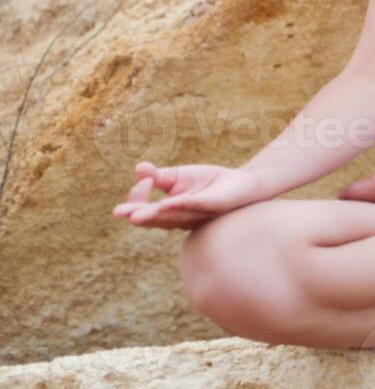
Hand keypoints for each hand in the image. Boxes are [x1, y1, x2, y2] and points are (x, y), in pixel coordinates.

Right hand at [112, 160, 270, 230]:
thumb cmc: (208, 183)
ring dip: (153, 214)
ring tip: (137, 214)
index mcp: (167, 211)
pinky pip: (193, 206)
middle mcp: (178, 217)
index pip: (141, 208)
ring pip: (170, 216)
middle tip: (119, 212)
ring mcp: (194, 214)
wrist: (241, 183)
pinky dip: (179, 204)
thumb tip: (138, 168)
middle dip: (135, 214)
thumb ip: (157, 176)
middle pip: (151, 219)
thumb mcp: (178, 176)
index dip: (136, 195)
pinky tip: (166, 203)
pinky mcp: (212, 205)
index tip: (144, 178)